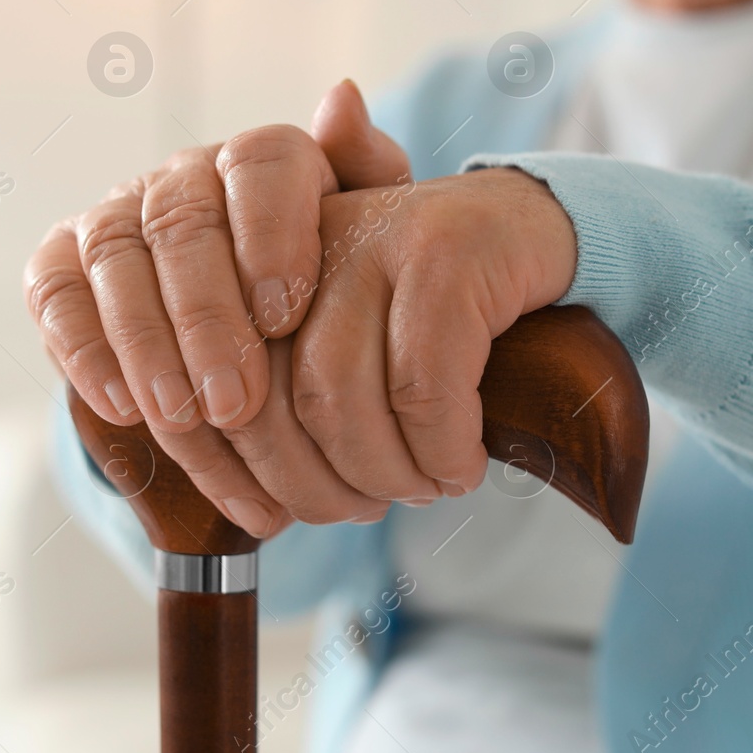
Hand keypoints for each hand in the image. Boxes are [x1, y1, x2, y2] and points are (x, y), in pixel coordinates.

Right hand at [24, 82, 411, 536]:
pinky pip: (55, 291)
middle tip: (235, 400)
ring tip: (182, 417)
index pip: (260, 162)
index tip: (285, 317)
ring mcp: (117, 215)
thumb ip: (372, 175)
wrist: (259, 349)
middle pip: (182, 220)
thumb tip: (342, 97)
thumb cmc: (329, 295)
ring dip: (147, 344)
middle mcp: (184, 177)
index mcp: (262, 162)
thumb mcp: (370, 245)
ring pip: (115, 257)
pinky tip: (123, 407)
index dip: (269, 234)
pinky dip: (83, 350)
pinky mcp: (62, 262)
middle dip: (207, 318)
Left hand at [270, 168, 578, 518]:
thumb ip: (289, 412)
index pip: (218, 388)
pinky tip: (462, 466)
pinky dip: (442, 448)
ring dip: (384, 472)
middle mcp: (304, 241)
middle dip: (315, 485)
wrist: (535, 234)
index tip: (279, 518)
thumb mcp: (348, 355)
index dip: (244, 472)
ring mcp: (376, 237)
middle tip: (364, 509)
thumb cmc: (434, 318)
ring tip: (421, 487)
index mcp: (258, 267)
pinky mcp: (448, 251)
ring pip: (340, 392)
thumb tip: (258, 514)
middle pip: (273, 397)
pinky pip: (424, 382)